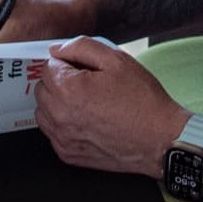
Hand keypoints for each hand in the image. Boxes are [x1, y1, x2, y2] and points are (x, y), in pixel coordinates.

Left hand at [33, 37, 186, 178]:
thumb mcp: (117, 60)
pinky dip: (63, 125)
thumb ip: (81, 47)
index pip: (49, 66)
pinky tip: (86, 121)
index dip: (69, 64)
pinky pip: (53, 132)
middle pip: (43, 88)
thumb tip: (56, 50)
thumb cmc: (142, 100)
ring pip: (43, 111)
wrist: (160, 139)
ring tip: (86, 103)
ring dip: (58, 104)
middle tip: (88, 85)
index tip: (87, 70)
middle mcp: (59, 115)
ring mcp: (62, 138)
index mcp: (68, 89)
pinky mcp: (68, 154)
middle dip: (60, 82)